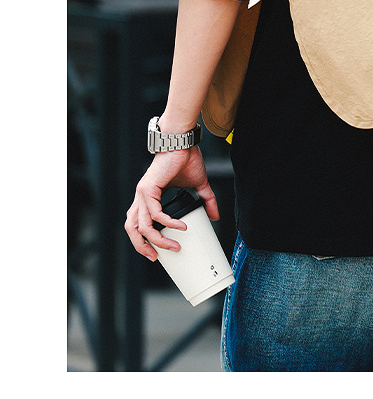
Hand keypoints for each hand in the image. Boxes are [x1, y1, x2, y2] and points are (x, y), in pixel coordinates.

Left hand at [124, 146, 219, 261]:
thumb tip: (215, 216)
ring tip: (174, 247)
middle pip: (131, 228)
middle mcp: (142, 197)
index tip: (156, 252)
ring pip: (141, 226)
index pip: (137, 223)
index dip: (142, 239)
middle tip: (156, 257)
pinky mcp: (148, 188)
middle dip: (141, 246)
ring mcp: (143, 193)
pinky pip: (155, 213)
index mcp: (148, 197)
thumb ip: (206, 200)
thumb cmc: (185, 158)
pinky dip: (168, 223)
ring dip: (157, 240)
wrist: (182, 141)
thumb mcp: (197, 184)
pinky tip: (180, 227)